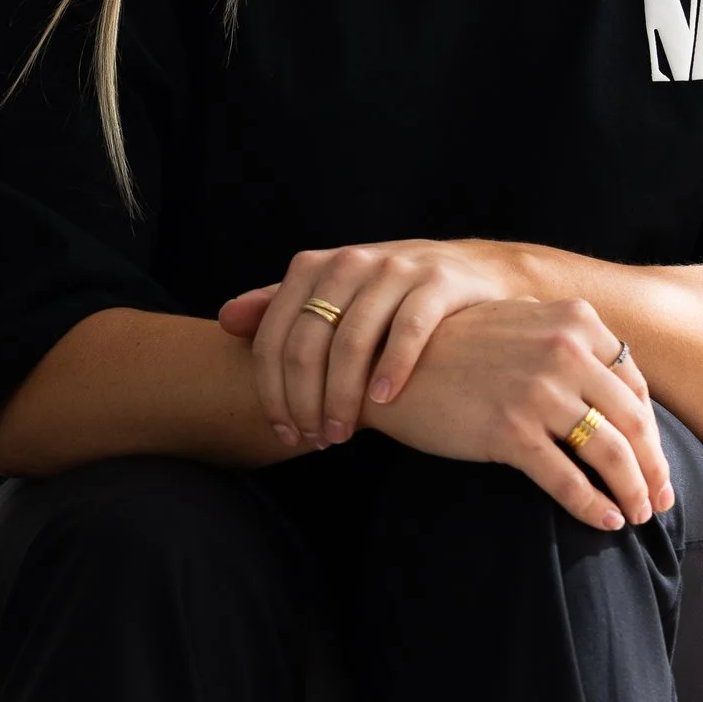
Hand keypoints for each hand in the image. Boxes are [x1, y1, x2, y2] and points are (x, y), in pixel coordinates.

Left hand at [222, 238, 538, 448]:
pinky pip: (408, 330)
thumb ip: (281, 307)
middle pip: (308, 344)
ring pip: (352, 341)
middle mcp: (350, 262)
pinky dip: (391, 369)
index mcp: (315, 267)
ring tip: (342, 434)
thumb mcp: (334, 296)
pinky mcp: (438, 281)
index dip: (273, 392)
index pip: (275, 338)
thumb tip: (224, 320)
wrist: (478, 272)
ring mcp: (396, 268)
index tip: (284, 431)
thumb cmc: (392, 295)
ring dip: (342, 397)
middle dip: (306, 401)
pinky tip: (383, 403)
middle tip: (315, 439)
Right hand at [372, 297, 674, 530]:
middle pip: (631, 422)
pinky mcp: (510, 431)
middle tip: (659, 499)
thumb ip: (565, 336)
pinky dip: (594, 506)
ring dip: (632, 490)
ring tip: (637, 514)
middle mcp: (565, 352)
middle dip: (653, 468)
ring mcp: (539, 392)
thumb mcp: (518, 321)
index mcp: (575, 322)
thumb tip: (614, 373)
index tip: (655, 459)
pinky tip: (606, 521)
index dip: (650, 429)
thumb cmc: (454, 346)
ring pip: (609, 453)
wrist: (390, 364)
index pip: (633, 385)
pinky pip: (567, 479)